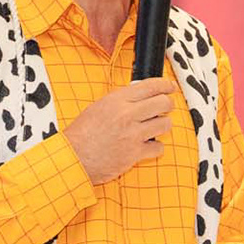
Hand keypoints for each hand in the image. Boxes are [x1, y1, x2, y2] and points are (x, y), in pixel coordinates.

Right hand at [63, 78, 178, 184]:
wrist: (73, 158)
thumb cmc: (82, 134)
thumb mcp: (99, 107)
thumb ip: (121, 100)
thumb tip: (141, 93)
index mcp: (117, 100)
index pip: (150, 86)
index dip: (165, 85)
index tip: (170, 87)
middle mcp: (127, 115)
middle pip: (163, 103)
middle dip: (167, 105)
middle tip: (164, 108)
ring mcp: (133, 134)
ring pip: (165, 124)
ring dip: (162, 126)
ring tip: (153, 128)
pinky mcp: (135, 153)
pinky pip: (159, 147)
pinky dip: (155, 147)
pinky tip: (147, 146)